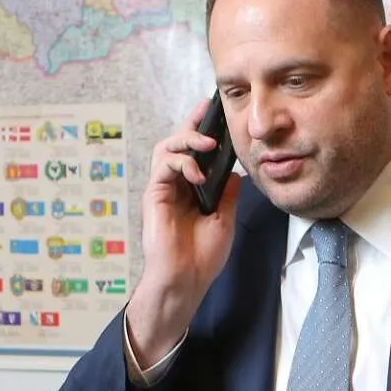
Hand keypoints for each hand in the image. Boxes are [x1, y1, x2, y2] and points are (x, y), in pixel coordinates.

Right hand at [126, 98, 243, 366]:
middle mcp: (176, 185)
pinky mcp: (154, 194)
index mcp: (193, 189)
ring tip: (208, 144)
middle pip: (179, 142)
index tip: (218, 113)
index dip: (205, 131)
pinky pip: (163, 165)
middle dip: (193, 123)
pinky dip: (181, 163)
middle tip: (209, 111)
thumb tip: (236, 171)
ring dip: (187, 139)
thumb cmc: (203, 256)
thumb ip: (228, 194)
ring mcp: (163, 188)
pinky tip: (198, 174)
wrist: (186, 279)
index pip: (197, 153)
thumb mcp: (225, 220)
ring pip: (167, 147)